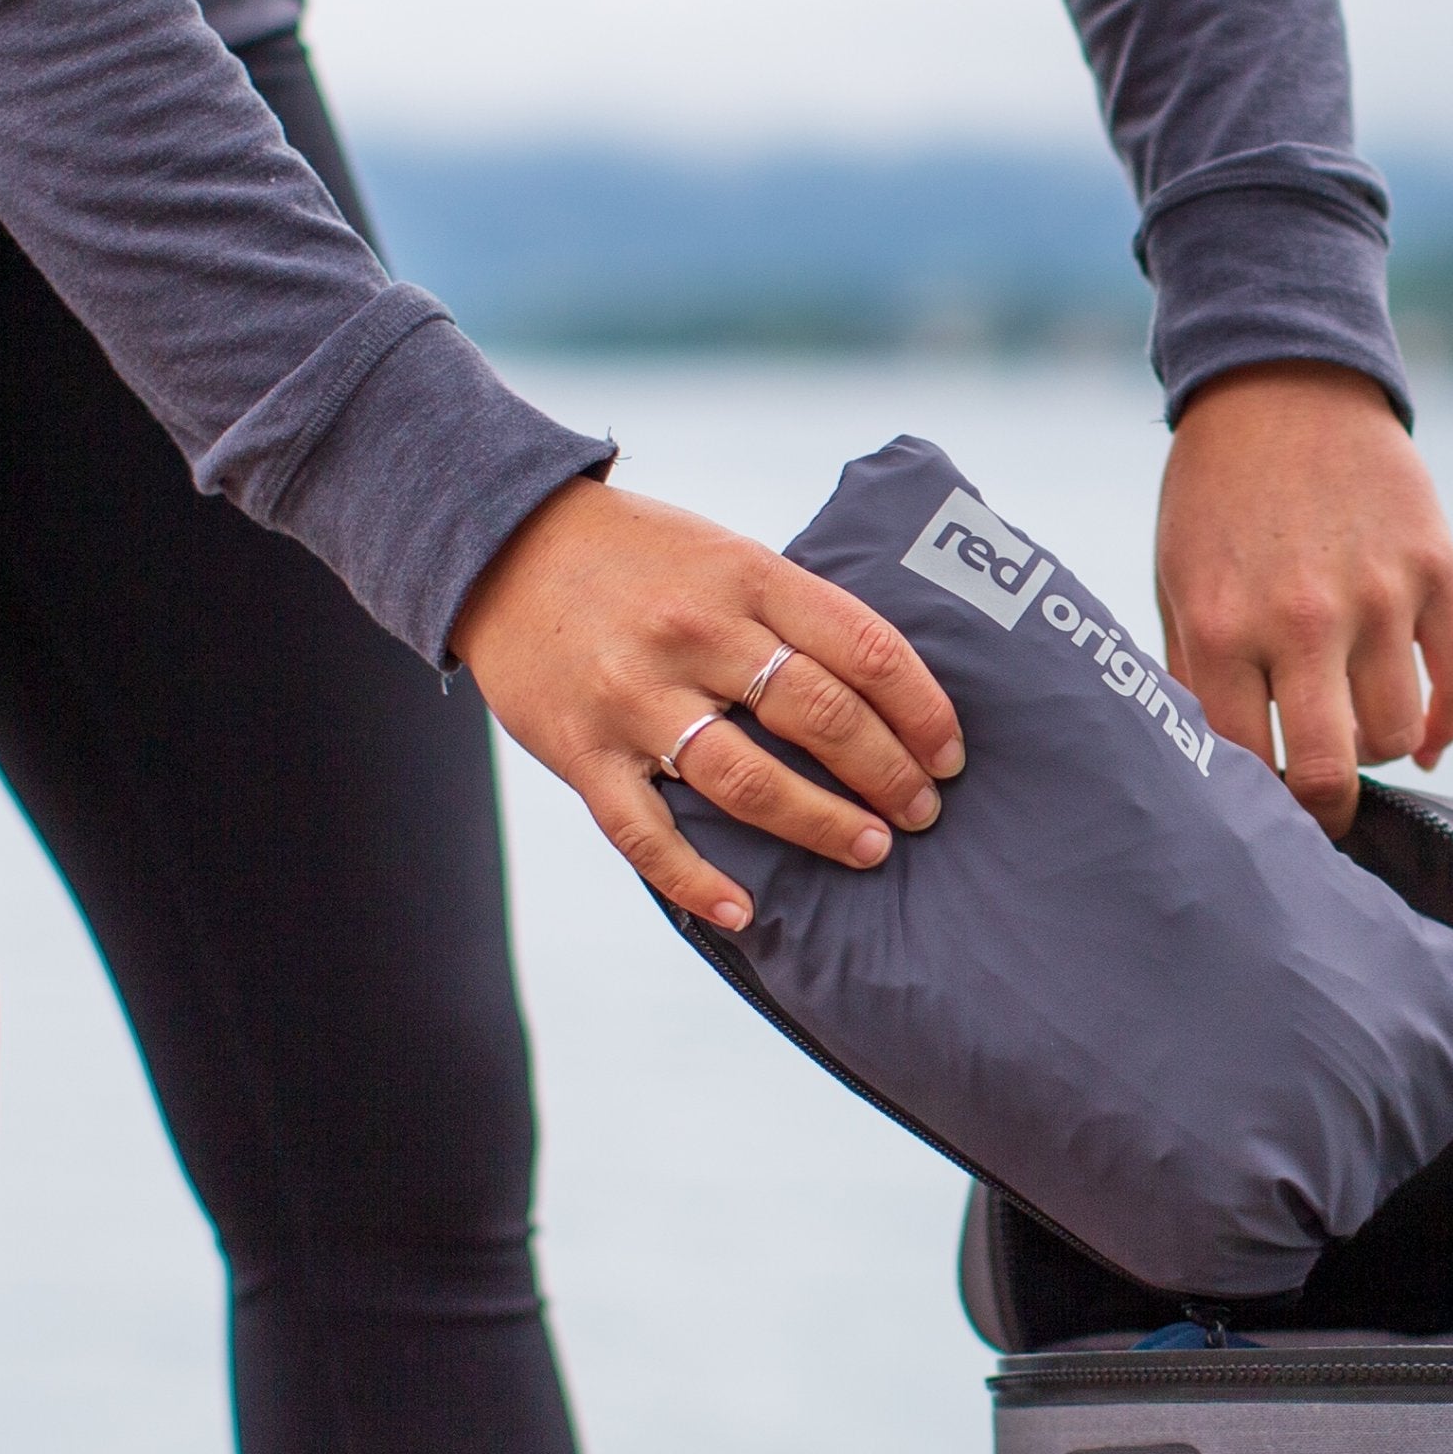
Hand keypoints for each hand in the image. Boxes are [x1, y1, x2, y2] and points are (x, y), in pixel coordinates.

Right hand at [450, 478, 963, 928]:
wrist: (502, 541)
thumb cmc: (638, 554)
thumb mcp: (725, 552)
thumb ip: (792, 610)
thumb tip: (885, 687)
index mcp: (747, 576)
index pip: (866, 648)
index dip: (923, 711)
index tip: (950, 754)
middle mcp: (697, 634)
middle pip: (823, 716)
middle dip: (889, 775)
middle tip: (924, 812)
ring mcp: (636, 696)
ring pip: (749, 780)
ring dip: (822, 824)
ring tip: (870, 849)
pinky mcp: (582, 750)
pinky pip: (646, 833)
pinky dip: (697, 880)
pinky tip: (743, 911)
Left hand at [1156, 362, 1452, 835]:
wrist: (1283, 384)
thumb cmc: (1216, 499)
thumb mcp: (1178, 584)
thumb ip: (1194, 677)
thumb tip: (1218, 775)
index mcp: (1224, 626)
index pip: (1246, 764)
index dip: (1254, 805)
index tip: (1258, 814)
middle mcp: (1303, 618)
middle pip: (1329, 770)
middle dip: (1323, 811)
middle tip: (1317, 811)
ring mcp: (1379, 592)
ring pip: (1396, 733)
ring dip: (1376, 749)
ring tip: (1352, 729)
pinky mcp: (1436, 566)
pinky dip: (1445, 726)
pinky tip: (1424, 743)